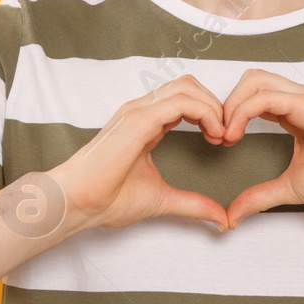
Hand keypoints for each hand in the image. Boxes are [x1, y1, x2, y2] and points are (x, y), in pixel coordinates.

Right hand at [44, 74, 231, 231]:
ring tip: (220, 134)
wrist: (77, 203)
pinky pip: (181, 102)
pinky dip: (205, 113)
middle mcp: (141, 111)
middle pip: (188, 85)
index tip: (222, 140)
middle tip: (226, 134)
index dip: (209, 113)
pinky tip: (213, 135)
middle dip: (215, 104)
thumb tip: (221, 218)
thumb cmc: (106, 199)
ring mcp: (138, 111)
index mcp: (145, 123)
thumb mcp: (161, 199)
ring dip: (212, 106)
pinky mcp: (138, 120)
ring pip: (187, 86)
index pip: (184, 99)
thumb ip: (192, 203)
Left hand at [221, 69, 303, 228]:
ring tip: (225, 135)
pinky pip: (267, 97)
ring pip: (255, 81)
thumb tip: (234, 212)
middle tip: (218, 135)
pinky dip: (243, 111)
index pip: (254, 94)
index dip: (231, 112)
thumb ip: (261, 195)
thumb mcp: (291, 187)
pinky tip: (236, 134)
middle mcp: (301, 99)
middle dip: (226, 103)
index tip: (220, 141)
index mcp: (296, 112)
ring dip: (231, 105)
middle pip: (251, 79)